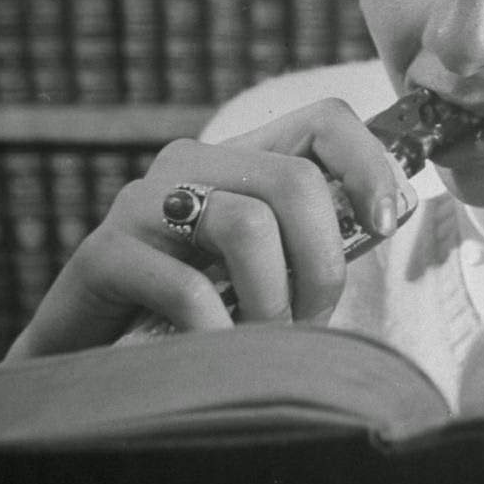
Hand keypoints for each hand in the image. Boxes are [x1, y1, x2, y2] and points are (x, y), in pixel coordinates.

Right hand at [4, 99, 412, 359]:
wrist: (89, 363)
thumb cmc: (197, 319)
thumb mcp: (265, 270)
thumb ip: (316, 237)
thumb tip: (395, 213)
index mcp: (242, 159)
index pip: (325, 120)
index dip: (370, 165)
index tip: (385, 223)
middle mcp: (192, 164)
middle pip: (294, 181)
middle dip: (322, 263)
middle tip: (314, 319)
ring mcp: (143, 202)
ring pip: (247, 224)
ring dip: (273, 302)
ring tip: (268, 343)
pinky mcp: (102, 252)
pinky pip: (186, 286)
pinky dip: (219, 331)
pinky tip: (218, 355)